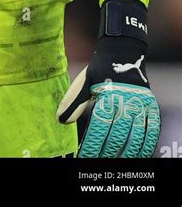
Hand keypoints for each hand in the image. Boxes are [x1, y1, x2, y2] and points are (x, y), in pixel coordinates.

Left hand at [57, 0, 160, 157]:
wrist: (123, 50)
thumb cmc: (100, 69)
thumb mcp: (84, 81)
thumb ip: (74, 101)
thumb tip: (60, 120)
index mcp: (107, 94)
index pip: (99, 126)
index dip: (92, 144)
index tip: (84, 156)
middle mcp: (125, 99)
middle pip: (117, 134)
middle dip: (107, 151)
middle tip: (98, 162)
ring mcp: (140, 102)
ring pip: (135, 134)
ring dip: (126, 151)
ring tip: (115, 162)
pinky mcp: (150, 104)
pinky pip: (151, 128)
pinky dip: (146, 143)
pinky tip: (138, 154)